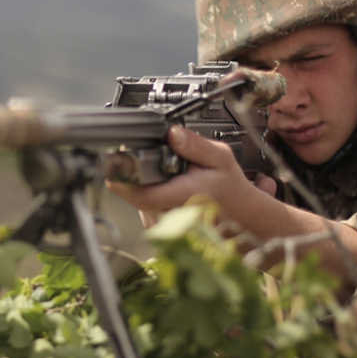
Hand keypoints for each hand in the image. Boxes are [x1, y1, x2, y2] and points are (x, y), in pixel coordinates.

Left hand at [106, 126, 274, 226]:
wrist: (238, 213)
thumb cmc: (229, 187)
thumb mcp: (219, 158)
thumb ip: (194, 145)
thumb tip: (172, 133)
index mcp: (179, 197)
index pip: (139, 192)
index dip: (123, 176)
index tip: (118, 159)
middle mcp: (165, 215)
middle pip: (131, 190)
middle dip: (137, 171)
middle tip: (156, 160)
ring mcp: (159, 223)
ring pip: (134, 196)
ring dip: (144, 182)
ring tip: (166, 175)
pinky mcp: (155, 224)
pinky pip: (141, 203)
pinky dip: (149, 191)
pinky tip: (166, 186)